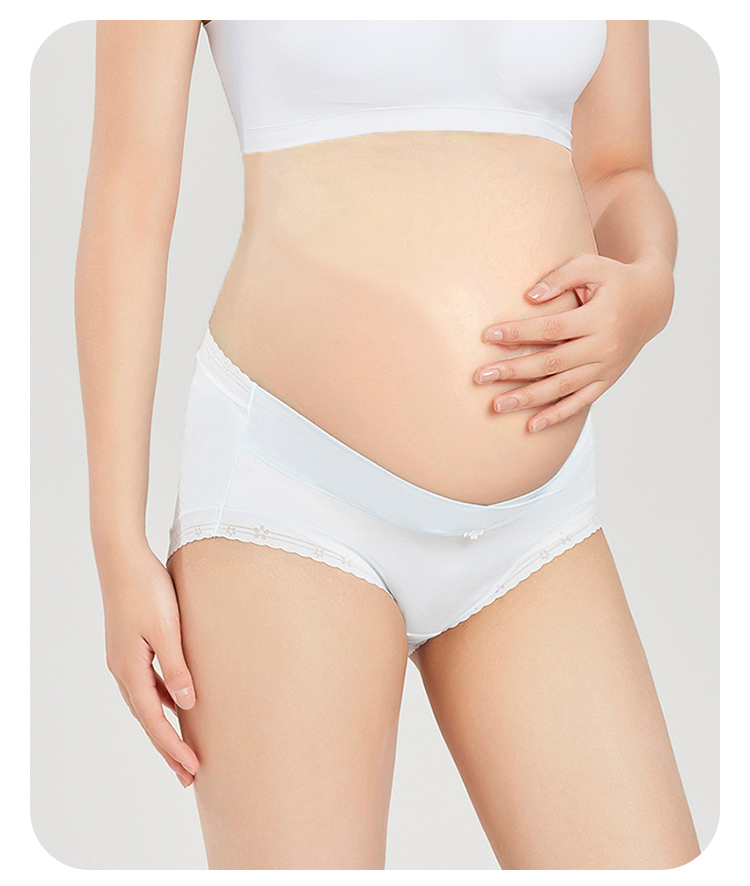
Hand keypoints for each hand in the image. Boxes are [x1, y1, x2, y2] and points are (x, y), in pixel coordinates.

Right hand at [96, 542, 199, 788]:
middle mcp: (123, 669)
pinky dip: (160, 702)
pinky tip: (175, 703)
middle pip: (147, 719)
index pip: (153, 720)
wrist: (122, 558)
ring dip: (164, 727)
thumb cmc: (147, 589)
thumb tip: (186, 705)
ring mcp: (124, 658)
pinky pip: (146, 685)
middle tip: (188, 775)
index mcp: (130, 669)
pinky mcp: (130, 646)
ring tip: (182, 748)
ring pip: (146, 704)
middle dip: (167, 748)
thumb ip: (176, 668)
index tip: (192, 768)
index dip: (173, 746)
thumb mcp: (167, 630)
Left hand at [474, 253, 673, 431]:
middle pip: (551, 363)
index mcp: (600, 318)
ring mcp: (606, 368)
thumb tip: (529, 297)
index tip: (488, 336)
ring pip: (562, 388)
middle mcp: (604, 346)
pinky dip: (556, 415)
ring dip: (528, 399)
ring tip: (497, 406)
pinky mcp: (607, 381)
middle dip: (513, 371)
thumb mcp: (592, 266)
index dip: (519, 333)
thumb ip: (560, 278)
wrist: (652, 302)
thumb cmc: (614, 279)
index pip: (551, 329)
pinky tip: (532, 426)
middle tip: (481, 376)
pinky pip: (579, 403)